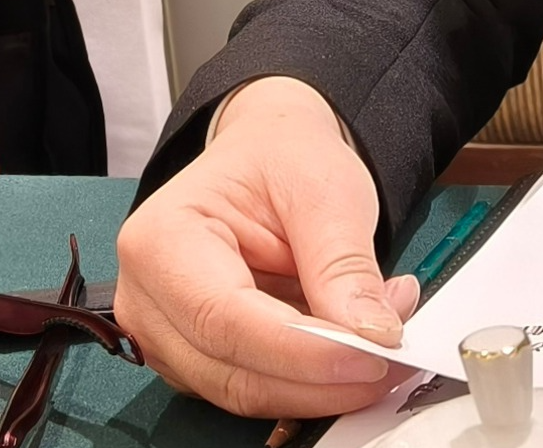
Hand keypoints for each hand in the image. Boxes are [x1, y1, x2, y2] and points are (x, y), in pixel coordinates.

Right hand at [115, 76, 419, 415]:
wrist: (270, 152)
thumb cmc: (286, 159)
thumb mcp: (327, 188)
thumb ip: (344, 263)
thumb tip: (373, 335)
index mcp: (161, 239)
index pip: (225, 318)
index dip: (300, 350)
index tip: (370, 355)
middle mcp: (146, 298)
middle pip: (229, 368)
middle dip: (318, 377)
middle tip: (396, 359)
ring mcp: (164, 336)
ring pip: (242, 390)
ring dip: (319, 385)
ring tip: (385, 344)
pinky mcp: (194, 358)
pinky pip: (251, 386)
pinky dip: (308, 380)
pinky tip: (354, 348)